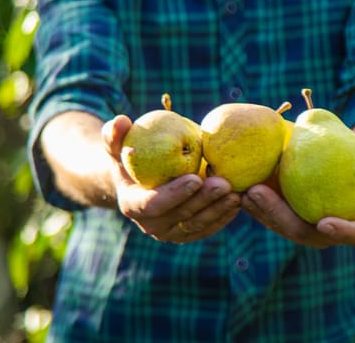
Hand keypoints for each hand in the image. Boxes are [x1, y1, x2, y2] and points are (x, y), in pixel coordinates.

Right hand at [102, 115, 240, 243]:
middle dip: (204, 200)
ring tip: (236, 192)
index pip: (153, 204)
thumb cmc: (131, 156)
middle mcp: (150, 225)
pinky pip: (207, 227)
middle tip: (224, 183)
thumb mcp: (118, 144)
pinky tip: (239, 201)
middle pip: (180, 216)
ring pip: (197, 225)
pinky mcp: (188, 234)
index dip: (175, 194)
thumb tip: (121, 121)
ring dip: (218, 210)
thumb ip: (115, 134)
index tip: (196, 177)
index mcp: (132, 205)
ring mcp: (170, 233)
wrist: (140, 179)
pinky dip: (223, 216)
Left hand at [241, 127, 354, 248]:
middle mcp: (327, 234)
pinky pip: (268, 216)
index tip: (324, 222)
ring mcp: (304, 230)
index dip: (341, 233)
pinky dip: (254, 204)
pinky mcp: (285, 220)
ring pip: (280, 227)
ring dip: (259, 211)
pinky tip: (238, 188)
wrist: (346, 174)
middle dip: (278, 216)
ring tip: (243, 191)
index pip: (353, 235)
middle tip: (259, 193)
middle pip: (303, 233)